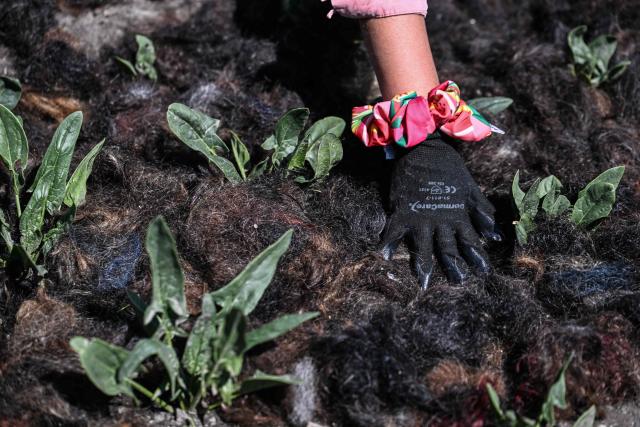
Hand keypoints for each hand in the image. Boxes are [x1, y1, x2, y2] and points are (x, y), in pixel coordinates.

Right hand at [381, 137, 500, 288]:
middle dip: (453, 268)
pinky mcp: (401, 210)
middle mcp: (439, 220)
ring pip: (422, 246)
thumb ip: (481, 212)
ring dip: (423, 264)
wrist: (422, 148)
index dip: (477, 258)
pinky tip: (385, 257)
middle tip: (458, 283)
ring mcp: (419, 217)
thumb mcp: (470, 188)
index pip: (470, 241)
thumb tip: (496, 236)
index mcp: (457, 214)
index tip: (483, 273)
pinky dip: (388, 244)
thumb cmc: (448, 167)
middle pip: (447, 249)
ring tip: (424, 281)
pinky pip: (393, 231)